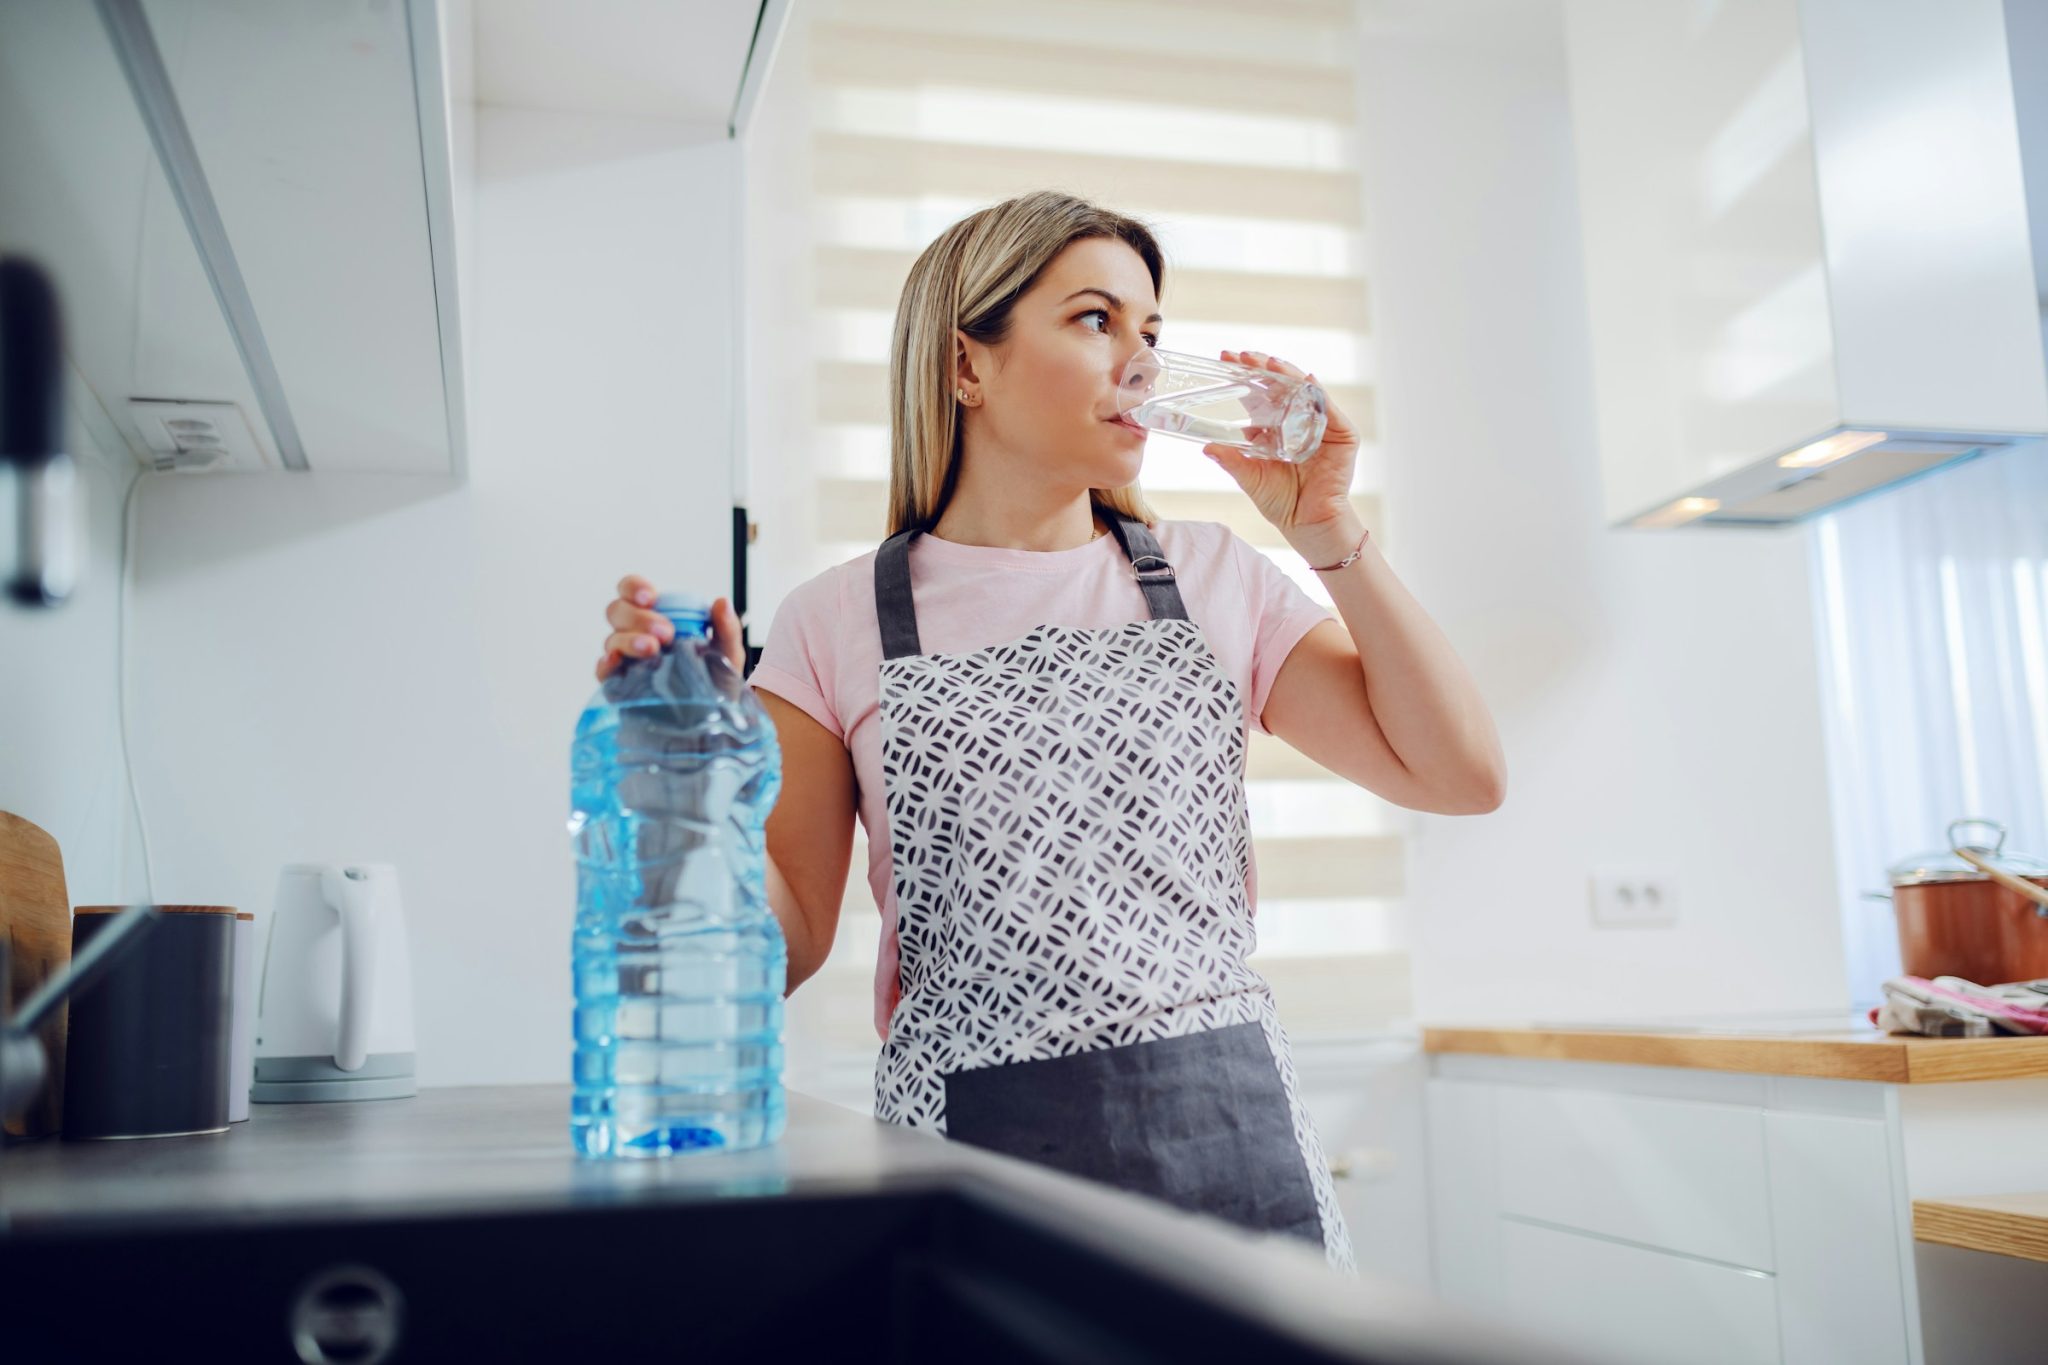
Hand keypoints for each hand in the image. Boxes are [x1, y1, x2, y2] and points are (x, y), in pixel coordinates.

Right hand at [597, 575, 745, 679]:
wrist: (707, 724)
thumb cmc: (714, 683)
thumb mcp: (727, 655)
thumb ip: (726, 629)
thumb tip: (721, 603)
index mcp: (658, 617)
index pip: (633, 591)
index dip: (634, 587)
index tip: (650, 597)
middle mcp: (636, 634)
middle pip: (617, 611)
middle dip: (638, 617)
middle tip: (665, 632)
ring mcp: (625, 660)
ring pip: (612, 639)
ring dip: (629, 640)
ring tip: (653, 650)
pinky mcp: (619, 686)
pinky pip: (603, 671)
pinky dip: (606, 664)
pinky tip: (618, 661)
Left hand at [1202, 350, 1362, 557]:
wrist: (1308, 524)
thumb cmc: (1282, 502)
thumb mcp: (1251, 478)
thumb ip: (1232, 460)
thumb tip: (1207, 447)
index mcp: (1276, 427)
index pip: (1260, 394)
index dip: (1245, 376)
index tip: (1226, 360)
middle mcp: (1299, 421)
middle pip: (1282, 386)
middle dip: (1263, 368)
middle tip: (1243, 356)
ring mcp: (1321, 426)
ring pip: (1305, 391)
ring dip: (1288, 375)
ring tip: (1270, 364)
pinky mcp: (1342, 435)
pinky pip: (1329, 409)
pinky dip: (1318, 394)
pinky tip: (1306, 381)